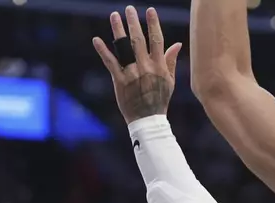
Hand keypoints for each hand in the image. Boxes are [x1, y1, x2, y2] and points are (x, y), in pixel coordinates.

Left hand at [92, 6, 181, 123]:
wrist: (148, 120)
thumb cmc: (160, 100)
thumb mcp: (170, 81)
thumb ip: (171, 61)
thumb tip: (178, 43)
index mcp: (159, 66)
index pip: (156, 40)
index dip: (153, 24)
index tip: (150, 11)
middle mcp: (146, 68)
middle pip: (138, 40)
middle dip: (133, 22)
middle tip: (128, 8)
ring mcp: (132, 74)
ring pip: (124, 47)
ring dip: (118, 30)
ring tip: (114, 15)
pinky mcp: (120, 81)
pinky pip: (110, 63)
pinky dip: (103, 51)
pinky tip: (96, 39)